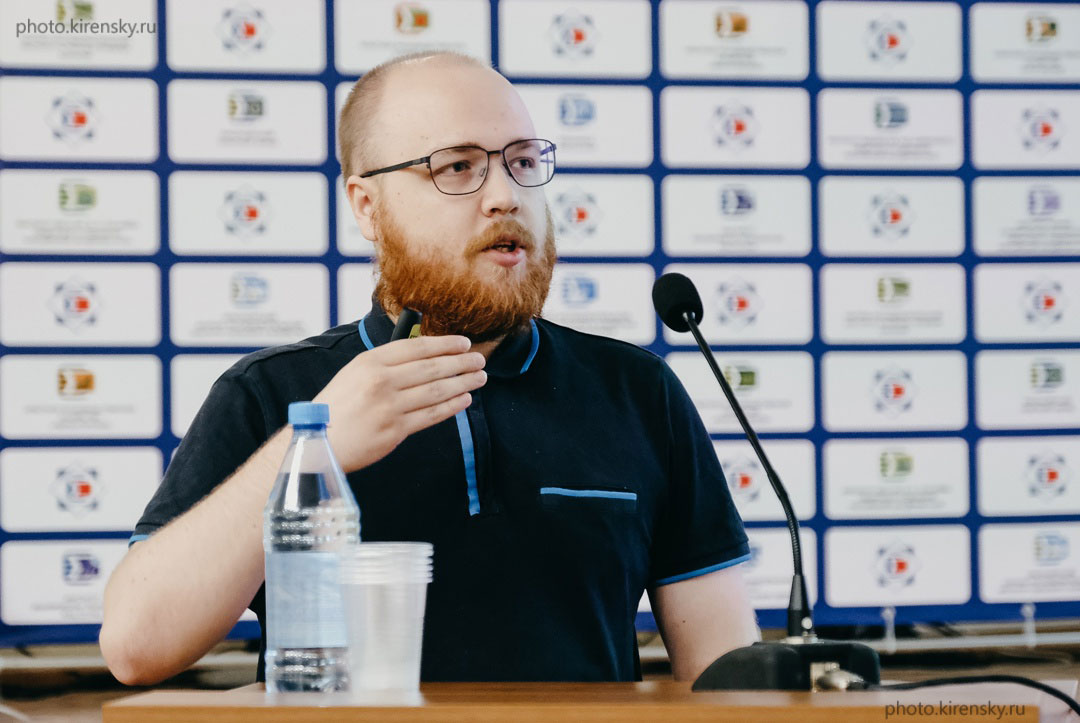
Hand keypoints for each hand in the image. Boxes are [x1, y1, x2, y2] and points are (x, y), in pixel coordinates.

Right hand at [313, 335, 485, 472]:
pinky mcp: (396, 430)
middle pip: (432, 368)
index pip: (417, 347)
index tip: (464, 343)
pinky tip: (464, 399)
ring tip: (479, 378)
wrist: (319, 441)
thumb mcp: (354, 373)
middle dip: (461, 363)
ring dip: (463, 383)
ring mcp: (390, 407)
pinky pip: (432, 415)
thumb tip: (423, 355)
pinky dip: (452, 406)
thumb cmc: (337, 406)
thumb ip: (385, 364)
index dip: (445, 344)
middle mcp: (381, 381)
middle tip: (480, 360)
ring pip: (437, 391)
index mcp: (370, 362)